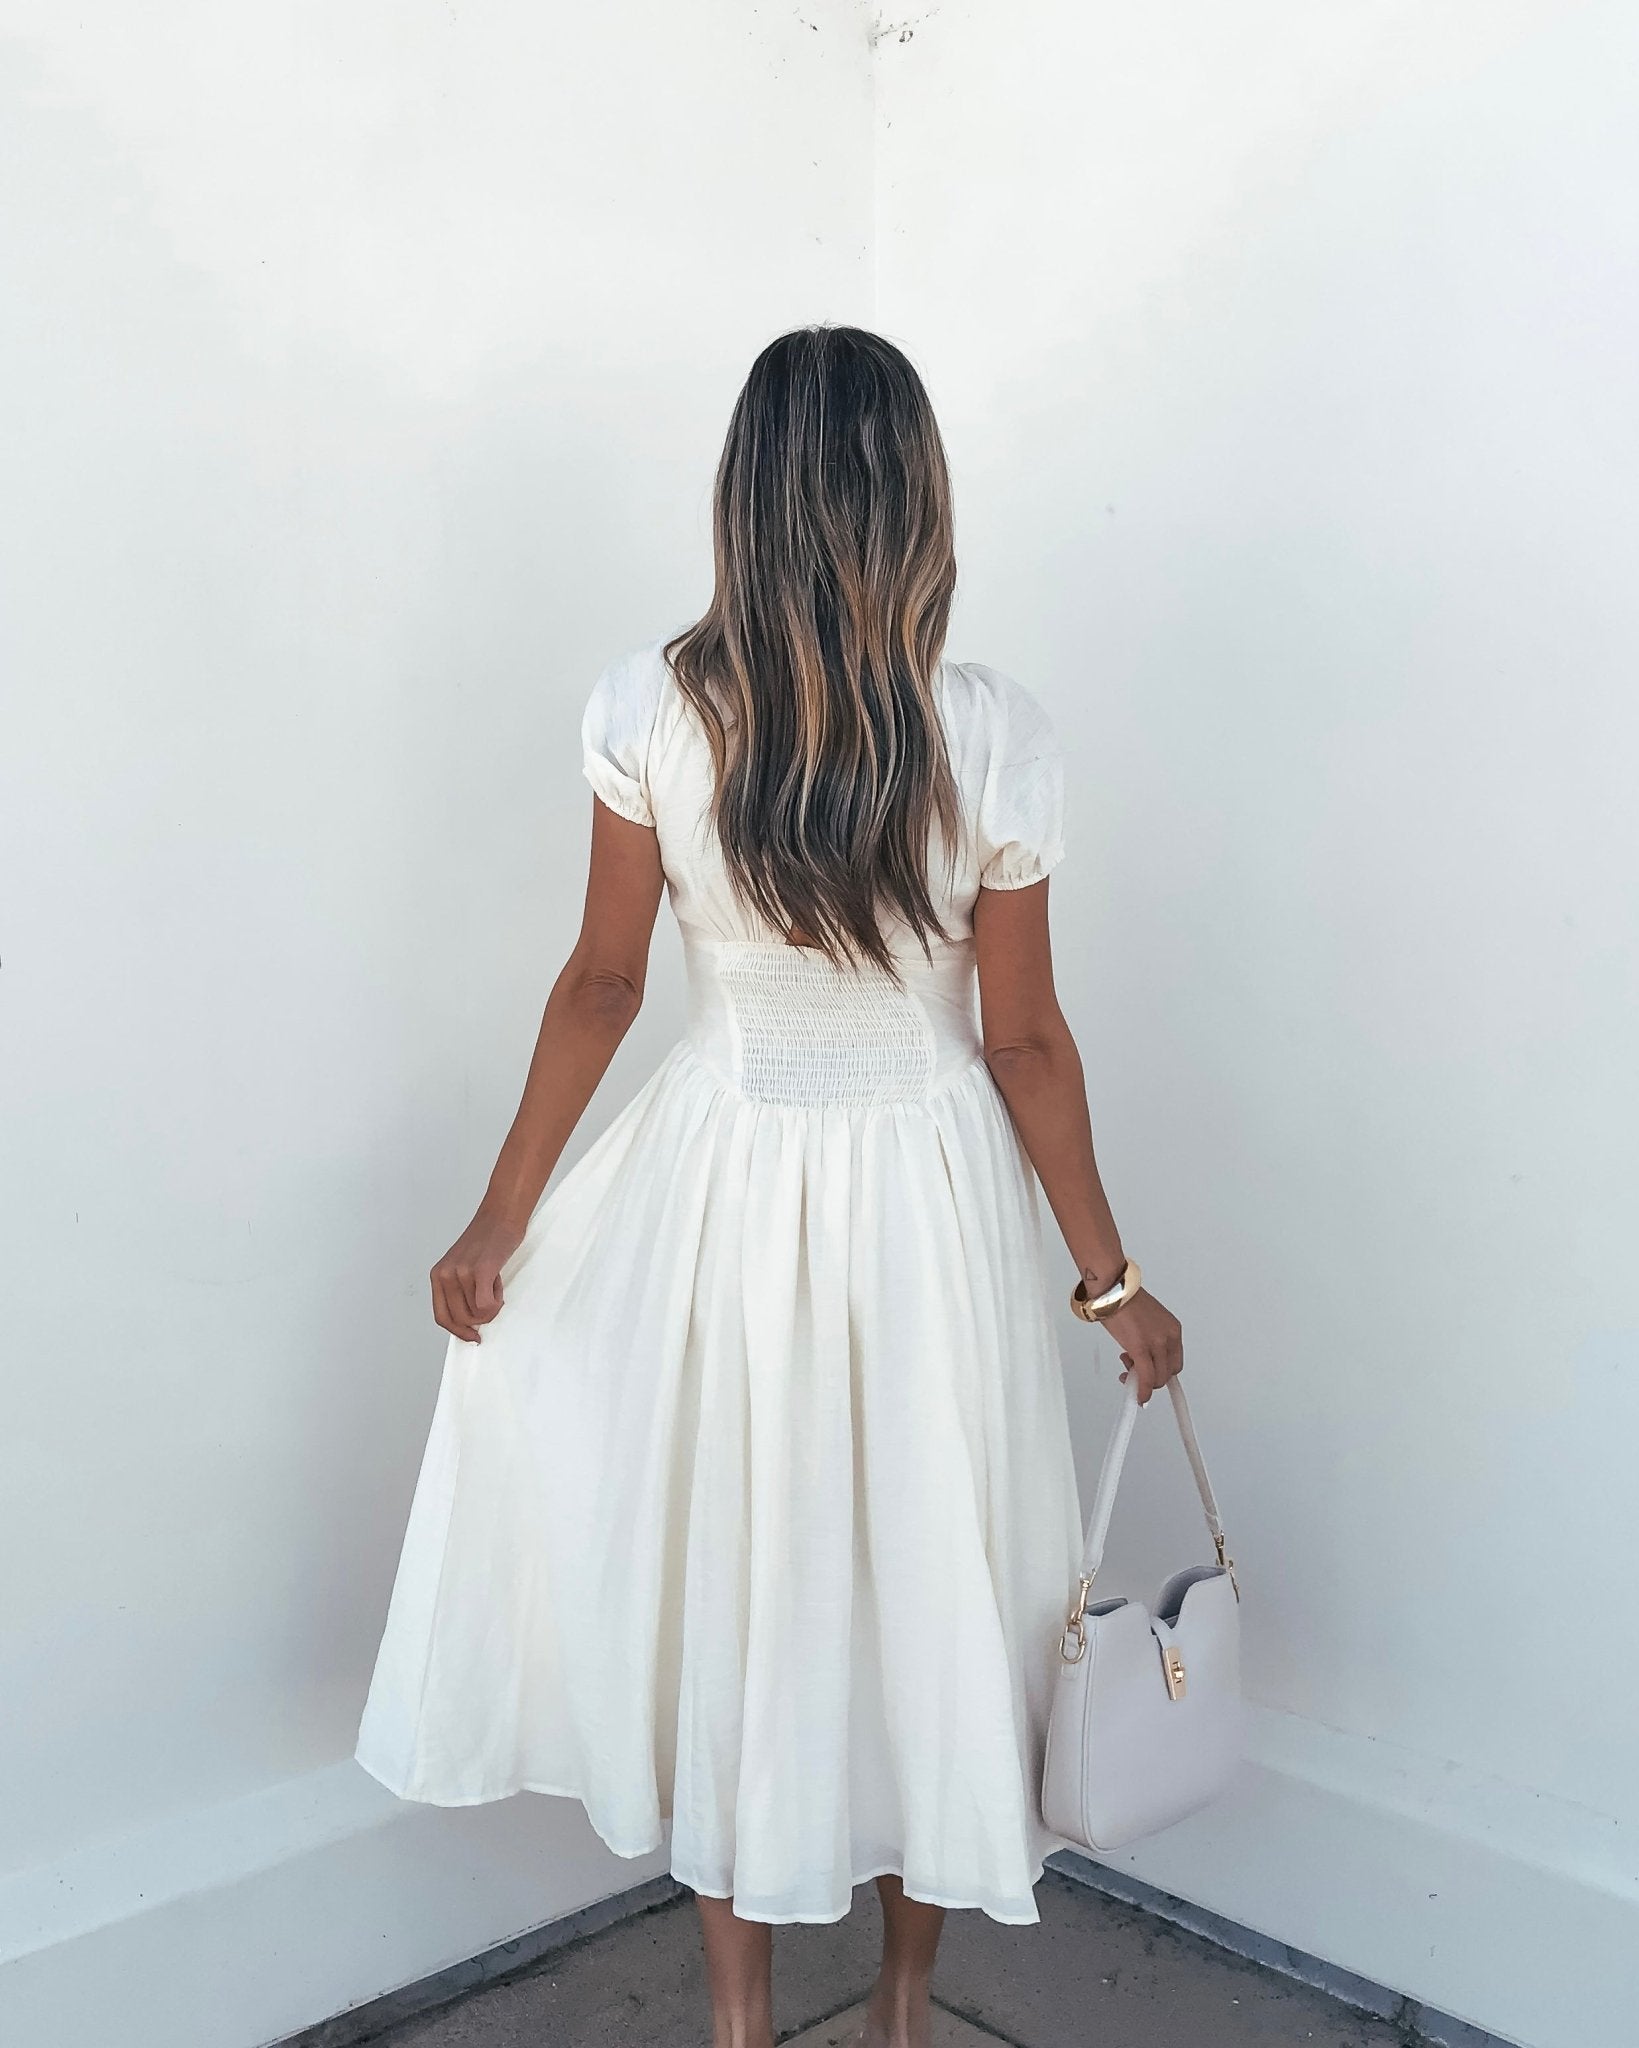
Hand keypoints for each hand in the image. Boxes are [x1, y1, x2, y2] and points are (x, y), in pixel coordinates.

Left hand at [430, 1207, 524, 1342]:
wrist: (501, 1215)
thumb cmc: (487, 1239)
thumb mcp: (462, 1266)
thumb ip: (459, 1291)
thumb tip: (469, 1320)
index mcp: (438, 1275)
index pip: (442, 1316)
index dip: (458, 1331)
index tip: (472, 1336)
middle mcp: (446, 1274)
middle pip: (462, 1319)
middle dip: (482, 1318)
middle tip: (492, 1300)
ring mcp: (462, 1273)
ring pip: (477, 1313)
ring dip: (492, 1305)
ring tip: (495, 1284)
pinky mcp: (481, 1270)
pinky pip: (487, 1305)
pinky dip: (496, 1303)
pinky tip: (498, 1287)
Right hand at [1102, 1288, 1182, 1405]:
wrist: (1113, 1290)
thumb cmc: (1125, 1300)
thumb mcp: (1147, 1321)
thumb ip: (1150, 1339)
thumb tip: (1141, 1358)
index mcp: (1173, 1329)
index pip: (1175, 1361)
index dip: (1162, 1372)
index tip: (1151, 1376)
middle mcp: (1170, 1337)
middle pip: (1169, 1372)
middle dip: (1152, 1379)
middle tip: (1133, 1373)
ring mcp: (1157, 1344)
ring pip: (1158, 1378)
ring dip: (1143, 1382)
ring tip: (1126, 1371)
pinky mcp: (1141, 1349)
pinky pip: (1147, 1378)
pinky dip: (1144, 1391)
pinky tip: (1139, 1397)